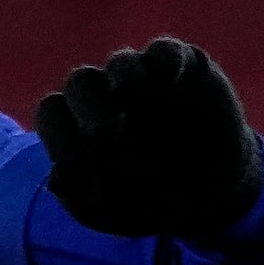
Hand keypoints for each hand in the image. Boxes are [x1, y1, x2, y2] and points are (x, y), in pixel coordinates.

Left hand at [36, 38, 263, 240]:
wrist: (209, 199)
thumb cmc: (147, 202)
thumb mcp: (110, 213)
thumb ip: (79, 199)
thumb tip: (55, 180)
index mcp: (79, 127)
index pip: (54, 114)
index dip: (59, 136)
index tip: (77, 166)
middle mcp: (106, 98)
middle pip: (81, 82)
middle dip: (88, 104)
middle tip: (104, 132)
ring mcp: (145, 82)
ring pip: (123, 62)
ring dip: (123, 74)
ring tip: (129, 91)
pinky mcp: (183, 73)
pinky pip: (169, 52)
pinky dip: (167, 58)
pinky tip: (171, 75)